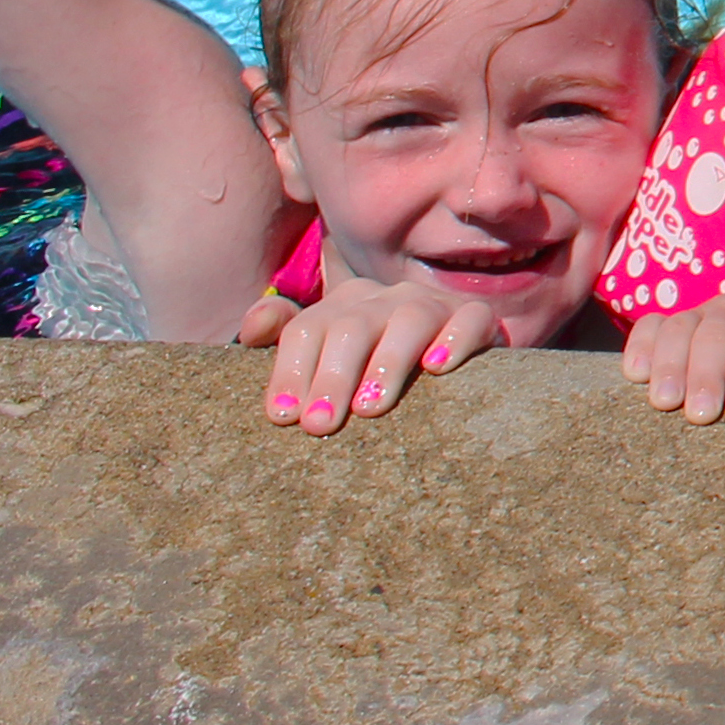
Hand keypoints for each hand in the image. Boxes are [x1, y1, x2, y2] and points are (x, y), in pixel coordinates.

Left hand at [246, 271, 500, 437]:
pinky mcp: (476, 318)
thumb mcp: (329, 353)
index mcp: (343, 304)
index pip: (307, 329)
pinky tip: (437, 368)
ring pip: (408, 321)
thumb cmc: (378, 365)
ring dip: (386, 363)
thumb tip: (248, 331)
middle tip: (320, 426)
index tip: (283, 417)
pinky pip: (470, 319)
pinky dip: (454, 339)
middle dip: (332, 377)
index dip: (290, 370)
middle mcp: (385, 297)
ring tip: (370, 407)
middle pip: (351, 327)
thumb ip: (286, 336)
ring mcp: (432, 304)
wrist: (455, 352)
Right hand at [623, 295, 724, 423]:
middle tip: (703, 415)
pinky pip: (649, 327)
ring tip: (666, 403)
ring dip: (671, 366)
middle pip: (715, 333)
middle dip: (708, 374)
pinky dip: (641, 347)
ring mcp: (697, 315)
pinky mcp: (666, 327)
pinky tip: (636, 375)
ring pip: (679, 329)